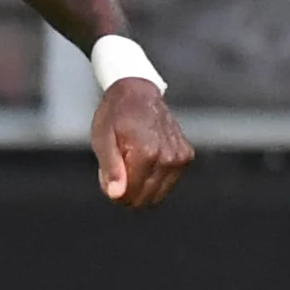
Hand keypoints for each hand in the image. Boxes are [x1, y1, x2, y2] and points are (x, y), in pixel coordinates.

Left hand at [91, 79, 192, 206]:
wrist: (138, 91)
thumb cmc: (116, 114)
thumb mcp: (103, 140)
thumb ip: (110, 169)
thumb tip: (116, 195)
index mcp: (147, 154)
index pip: (130, 195)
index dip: (115, 191)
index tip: (109, 176)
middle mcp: (168, 157)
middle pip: (145, 198)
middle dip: (129, 190)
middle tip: (119, 168)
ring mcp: (180, 157)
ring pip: (158, 193)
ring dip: (142, 184)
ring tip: (132, 160)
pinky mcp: (186, 156)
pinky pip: (168, 182)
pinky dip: (156, 176)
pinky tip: (147, 157)